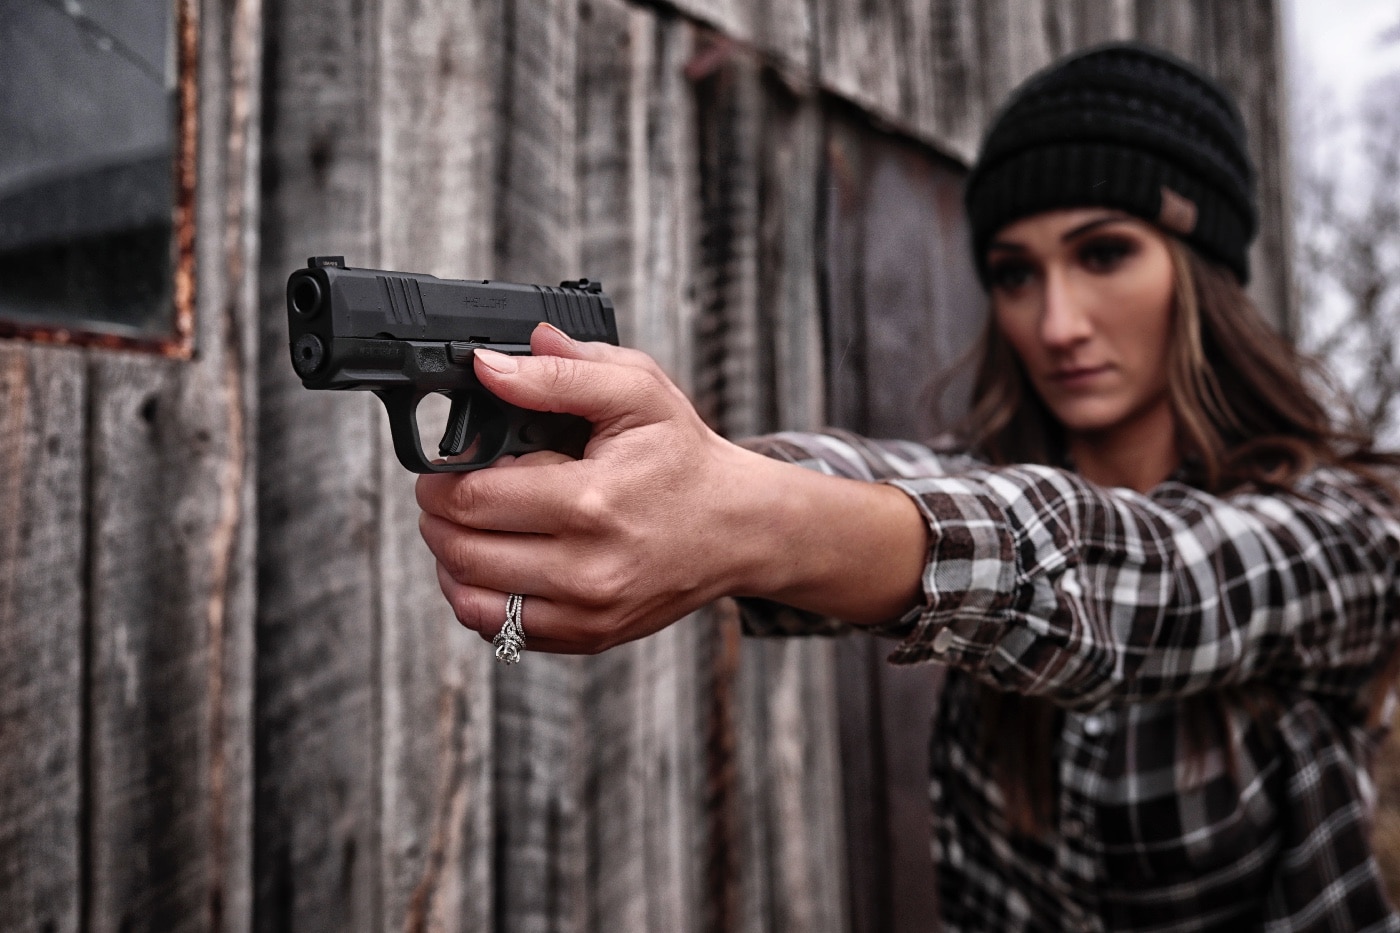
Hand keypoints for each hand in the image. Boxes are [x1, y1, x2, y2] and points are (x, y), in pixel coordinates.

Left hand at [416, 323, 766, 653]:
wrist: (740, 528)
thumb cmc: (684, 458)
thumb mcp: (637, 391)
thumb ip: (561, 372)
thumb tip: (489, 366)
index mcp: (592, 502)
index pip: (471, 499)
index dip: (442, 477)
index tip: (449, 464)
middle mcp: (587, 568)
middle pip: (460, 551)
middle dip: (439, 516)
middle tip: (451, 492)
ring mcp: (587, 612)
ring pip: (469, 599)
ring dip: (451, 560)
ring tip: (470, 527)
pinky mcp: (589, 637)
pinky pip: (500, 630)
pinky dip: (478, 598)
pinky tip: (496, 562)